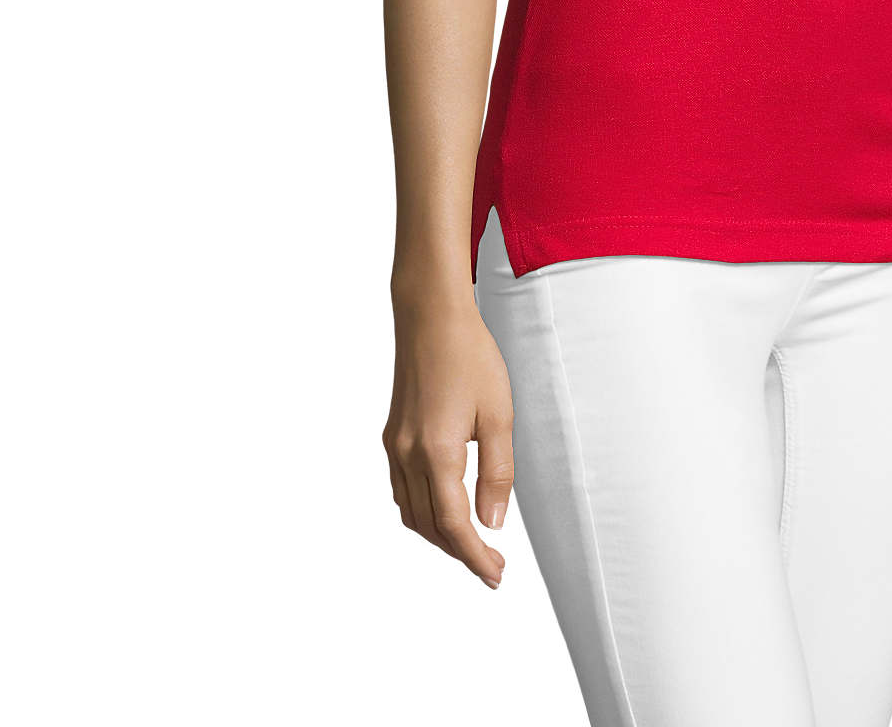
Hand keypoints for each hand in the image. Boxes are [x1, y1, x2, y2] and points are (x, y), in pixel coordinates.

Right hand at [382, 293, 514, 587]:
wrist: (430, 316)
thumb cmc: (469, 357)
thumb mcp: (499, 414)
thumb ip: (498, 473)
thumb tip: (493, 522)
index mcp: (437, 453)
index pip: (455, 526)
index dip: (476, 557)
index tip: (496, 575)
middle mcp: (408, 455)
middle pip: (429, 527)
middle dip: (460, 552)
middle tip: (491, 565)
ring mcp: (395, 446)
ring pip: (411, 513)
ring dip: (439, 536)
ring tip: (472, 543)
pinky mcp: (392, 435)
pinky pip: (402, 490)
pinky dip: (422, 511)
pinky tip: (443, 508)